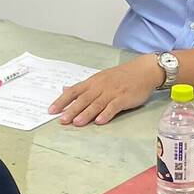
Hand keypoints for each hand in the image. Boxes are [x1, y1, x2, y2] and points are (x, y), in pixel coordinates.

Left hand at [49, 56, 163, 125]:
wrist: (142, 71)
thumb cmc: (121, 76)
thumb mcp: (100, 78)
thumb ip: (84, 87)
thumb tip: (65, 90)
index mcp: (93, 82)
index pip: (74, 91)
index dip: (62, 101)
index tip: (51, 110)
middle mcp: (100, 86)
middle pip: (83, 99)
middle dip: (72, 110)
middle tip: (62, 120)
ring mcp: (112, 92)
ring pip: (97, 104)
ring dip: (86, 114)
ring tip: (77, 123)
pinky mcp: (124, 98)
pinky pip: (113, 107)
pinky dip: (106, 114)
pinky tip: (100, 121)